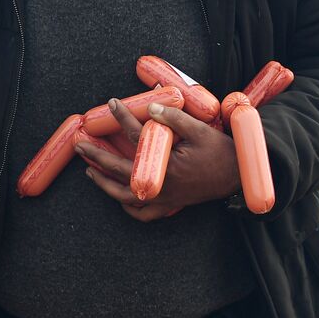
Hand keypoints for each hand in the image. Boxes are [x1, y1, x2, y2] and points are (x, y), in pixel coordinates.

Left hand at [75, 99, 240, 222]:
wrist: (237, 176)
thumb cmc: (220, 151)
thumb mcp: (199, 130)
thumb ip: (173, 118)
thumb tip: (149, 105)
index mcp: (166, 165)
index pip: (137, 137)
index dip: (122, 118)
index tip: (111, 104)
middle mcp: (160, 185)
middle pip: (120, 171)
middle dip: (97, 156)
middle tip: (81, 145)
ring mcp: (162, 198)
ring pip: (124, 196)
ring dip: (105, 184)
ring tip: (90, 171)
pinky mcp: (168, 205)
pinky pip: (142, 214)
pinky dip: (128, 208)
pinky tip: (119, 197)